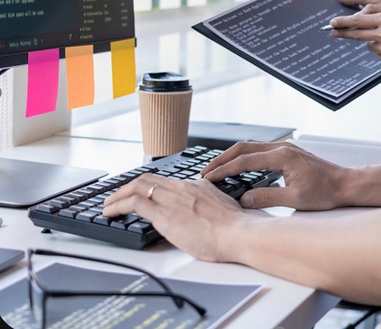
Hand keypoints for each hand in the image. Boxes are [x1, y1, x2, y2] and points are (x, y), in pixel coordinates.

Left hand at [103, 174, 244, 260]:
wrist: (239, 233)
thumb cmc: (236, 227)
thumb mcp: (223, 206)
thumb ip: (210, 202)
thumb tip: (207, 210)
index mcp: (197, 185)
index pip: (166, 181)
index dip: (150, 185)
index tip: (142, 191)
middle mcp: (182, 188)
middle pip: (148, 178)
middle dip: (129, 186)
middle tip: (118, 195)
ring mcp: (172, 199)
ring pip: (137, 187)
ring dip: (118, 195)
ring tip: (109, 204)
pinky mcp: (164, 215)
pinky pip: (134, 203)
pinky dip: (118, 205)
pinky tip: (110, 212)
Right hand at [202, 141, 351, 209]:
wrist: (345, 184)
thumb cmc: (326, 192)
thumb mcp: (295, 199)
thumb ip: (267, 198)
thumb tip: (244, 199)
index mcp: (282, 157)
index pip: (245, 161)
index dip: (224, 170)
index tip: (210, 177)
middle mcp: (282, 148)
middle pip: (243, 148)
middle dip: (222, 159)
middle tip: (206, 171)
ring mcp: (285, 148)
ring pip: (251, 146)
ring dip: (232, 156)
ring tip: (218, 168)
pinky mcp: (288, 152)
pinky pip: (260, 149)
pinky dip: (244, 155)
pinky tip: (240, 164)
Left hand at [329, 4, 380, 70]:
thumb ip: (378, 13)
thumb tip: (358, 17)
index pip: (359, 20)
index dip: (343, 22)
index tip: (332, 22)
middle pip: (357, 34)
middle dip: (343, 33)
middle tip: (331, 32)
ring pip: (369, 45)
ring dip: (374, 42)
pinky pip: (379, 55)